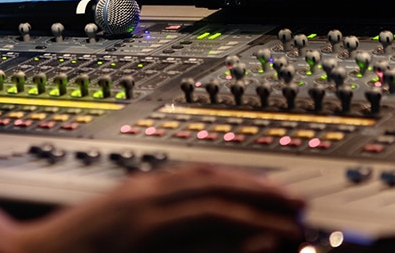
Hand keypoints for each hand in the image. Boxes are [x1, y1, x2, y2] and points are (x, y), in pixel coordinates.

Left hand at [22, 164, 304, 251]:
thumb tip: (239, 248)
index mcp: (146, 222)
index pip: (218, 212)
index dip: (260, 221)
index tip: (289, 228)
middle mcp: (142, 197)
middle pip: (212, 185)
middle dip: (258, 192)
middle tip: (294, 202)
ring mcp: (132, 188)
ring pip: (196, 174)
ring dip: (236, 179)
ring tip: (266, 187)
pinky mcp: (125, 189)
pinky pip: (176, 174)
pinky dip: (207, 176)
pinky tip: (218, 183)